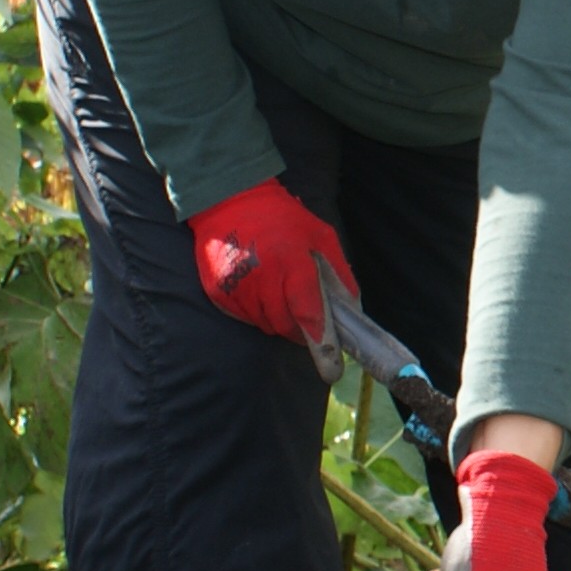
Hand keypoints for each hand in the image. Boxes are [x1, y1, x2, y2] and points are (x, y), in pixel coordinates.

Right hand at [184, 180, 356, 341]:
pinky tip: (259, 290)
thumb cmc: (284, 220)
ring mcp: (236, 287)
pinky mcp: (218, 293)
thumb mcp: (322, 237)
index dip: (321, 341)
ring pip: (265, 325)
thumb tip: (353, 310)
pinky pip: (244, 318)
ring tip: (281, 294)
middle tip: (307, 320)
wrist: (230, 202)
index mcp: (292, 263)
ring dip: (278, 320)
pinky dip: (257, 313)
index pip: (308, 312)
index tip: (332, 368)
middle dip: (301, 331)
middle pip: (286, 327)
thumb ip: (340, 274)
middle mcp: (262, 278)